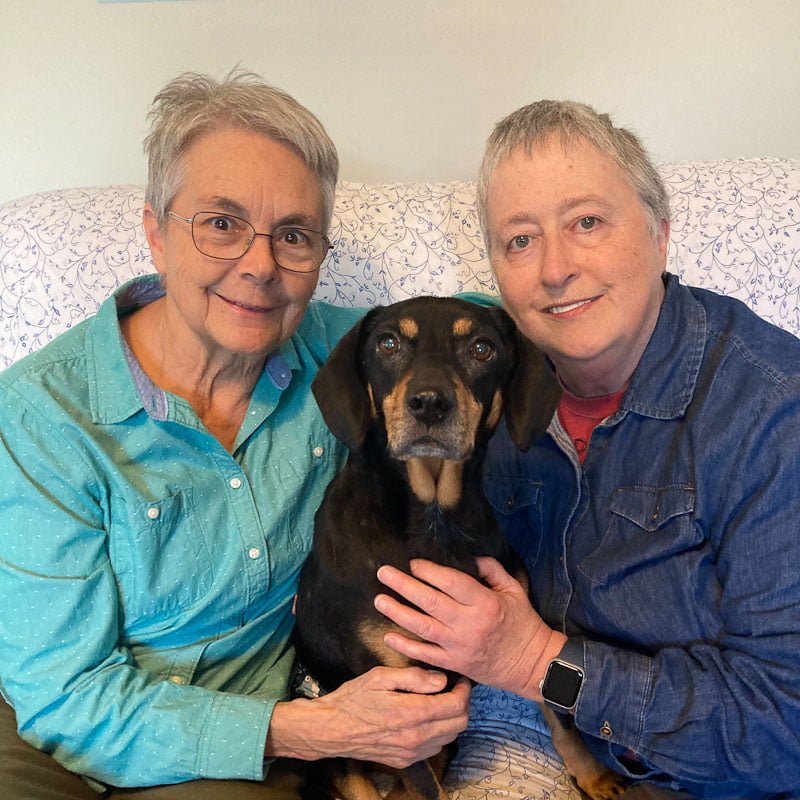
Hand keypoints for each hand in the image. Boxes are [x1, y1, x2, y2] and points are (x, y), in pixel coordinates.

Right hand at [266, 666, 469, 767]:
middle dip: (461, 703)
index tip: (460, 679)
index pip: (455, 705)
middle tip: (454, 688)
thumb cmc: (353, 698)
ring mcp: (410, 753)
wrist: (330, 729)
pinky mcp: (404, 761)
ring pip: (449, 737)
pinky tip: (426, 717)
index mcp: (410, 714)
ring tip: (440, 701)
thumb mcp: (380, 676)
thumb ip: (414, 677)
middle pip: (459, 724)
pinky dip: (439, 732)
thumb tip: (441, 680)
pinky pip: (434, 747)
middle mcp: (414, 738)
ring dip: (451, 719)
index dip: (463, 690)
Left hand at [374, 557, 565, 698]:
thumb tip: (470, 557)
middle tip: (383, 573)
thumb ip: (491, 569)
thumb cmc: (522, 623)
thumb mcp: (513, 590)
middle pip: (430, 602)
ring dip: (398, 613)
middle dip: (404, 586)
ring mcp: (458, 646)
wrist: (530, 664)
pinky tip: (388, 635)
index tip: (413, 563)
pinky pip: (425, 654)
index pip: (451, 583)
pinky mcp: (453, 664)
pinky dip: (405, 646)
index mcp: (484, 603)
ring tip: (379, 600)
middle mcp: (468, 624)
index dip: (429, 572)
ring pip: (422, 627)